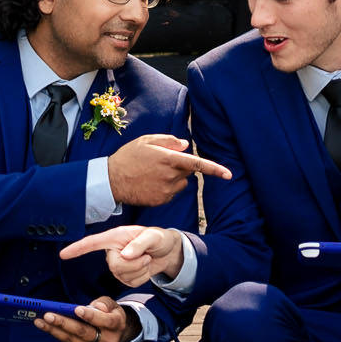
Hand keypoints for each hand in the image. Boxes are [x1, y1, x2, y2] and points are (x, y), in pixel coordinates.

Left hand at [35, 296, 134, 341]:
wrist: (117, 336)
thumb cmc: (110, 315)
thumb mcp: (112, 305)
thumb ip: (105, 303)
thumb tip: (96, 306)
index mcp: (117, 325)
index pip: (105, 321)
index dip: (91, 316)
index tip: (76, 310)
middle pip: (83, 332)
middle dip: (64, 323)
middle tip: (48, 315)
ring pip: (73, 341)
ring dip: (54, 331)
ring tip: (40, 322)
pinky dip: (59, 337)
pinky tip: (48, 328)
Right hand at [58, 224, 184, 286]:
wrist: (168, 251)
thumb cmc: (159, 238)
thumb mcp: (153, 237)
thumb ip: (139, 244)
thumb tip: (124, 255)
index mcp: (114, 238)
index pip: (92, 243)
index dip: (77, 249)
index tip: (63, 255)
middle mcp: (113, 251)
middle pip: (114, 266)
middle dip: (134, 265)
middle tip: (146, 257)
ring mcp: (118, 265)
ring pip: (123, 276)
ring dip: (140, 270)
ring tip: (147, 259)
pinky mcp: (126, 276)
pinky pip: (131, 283)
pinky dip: (142, 278)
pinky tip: (146, 268)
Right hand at [105, 134, 233, 208]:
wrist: (111, 180)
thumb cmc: (128, 157)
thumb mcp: (146, 141)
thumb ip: (168, 141)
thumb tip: (186, 145)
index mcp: (168, 159)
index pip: (197, 164)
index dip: (215, 169)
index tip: (228, 175)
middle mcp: (170, 175)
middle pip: (188, 171)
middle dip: (181, 167)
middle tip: (161, 163)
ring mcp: (166, 190)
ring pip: (181, 183)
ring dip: (174, 178)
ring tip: (153, 174)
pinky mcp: (161, 200)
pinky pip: (172, 193)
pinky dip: (166, 188)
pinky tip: (150, 184)